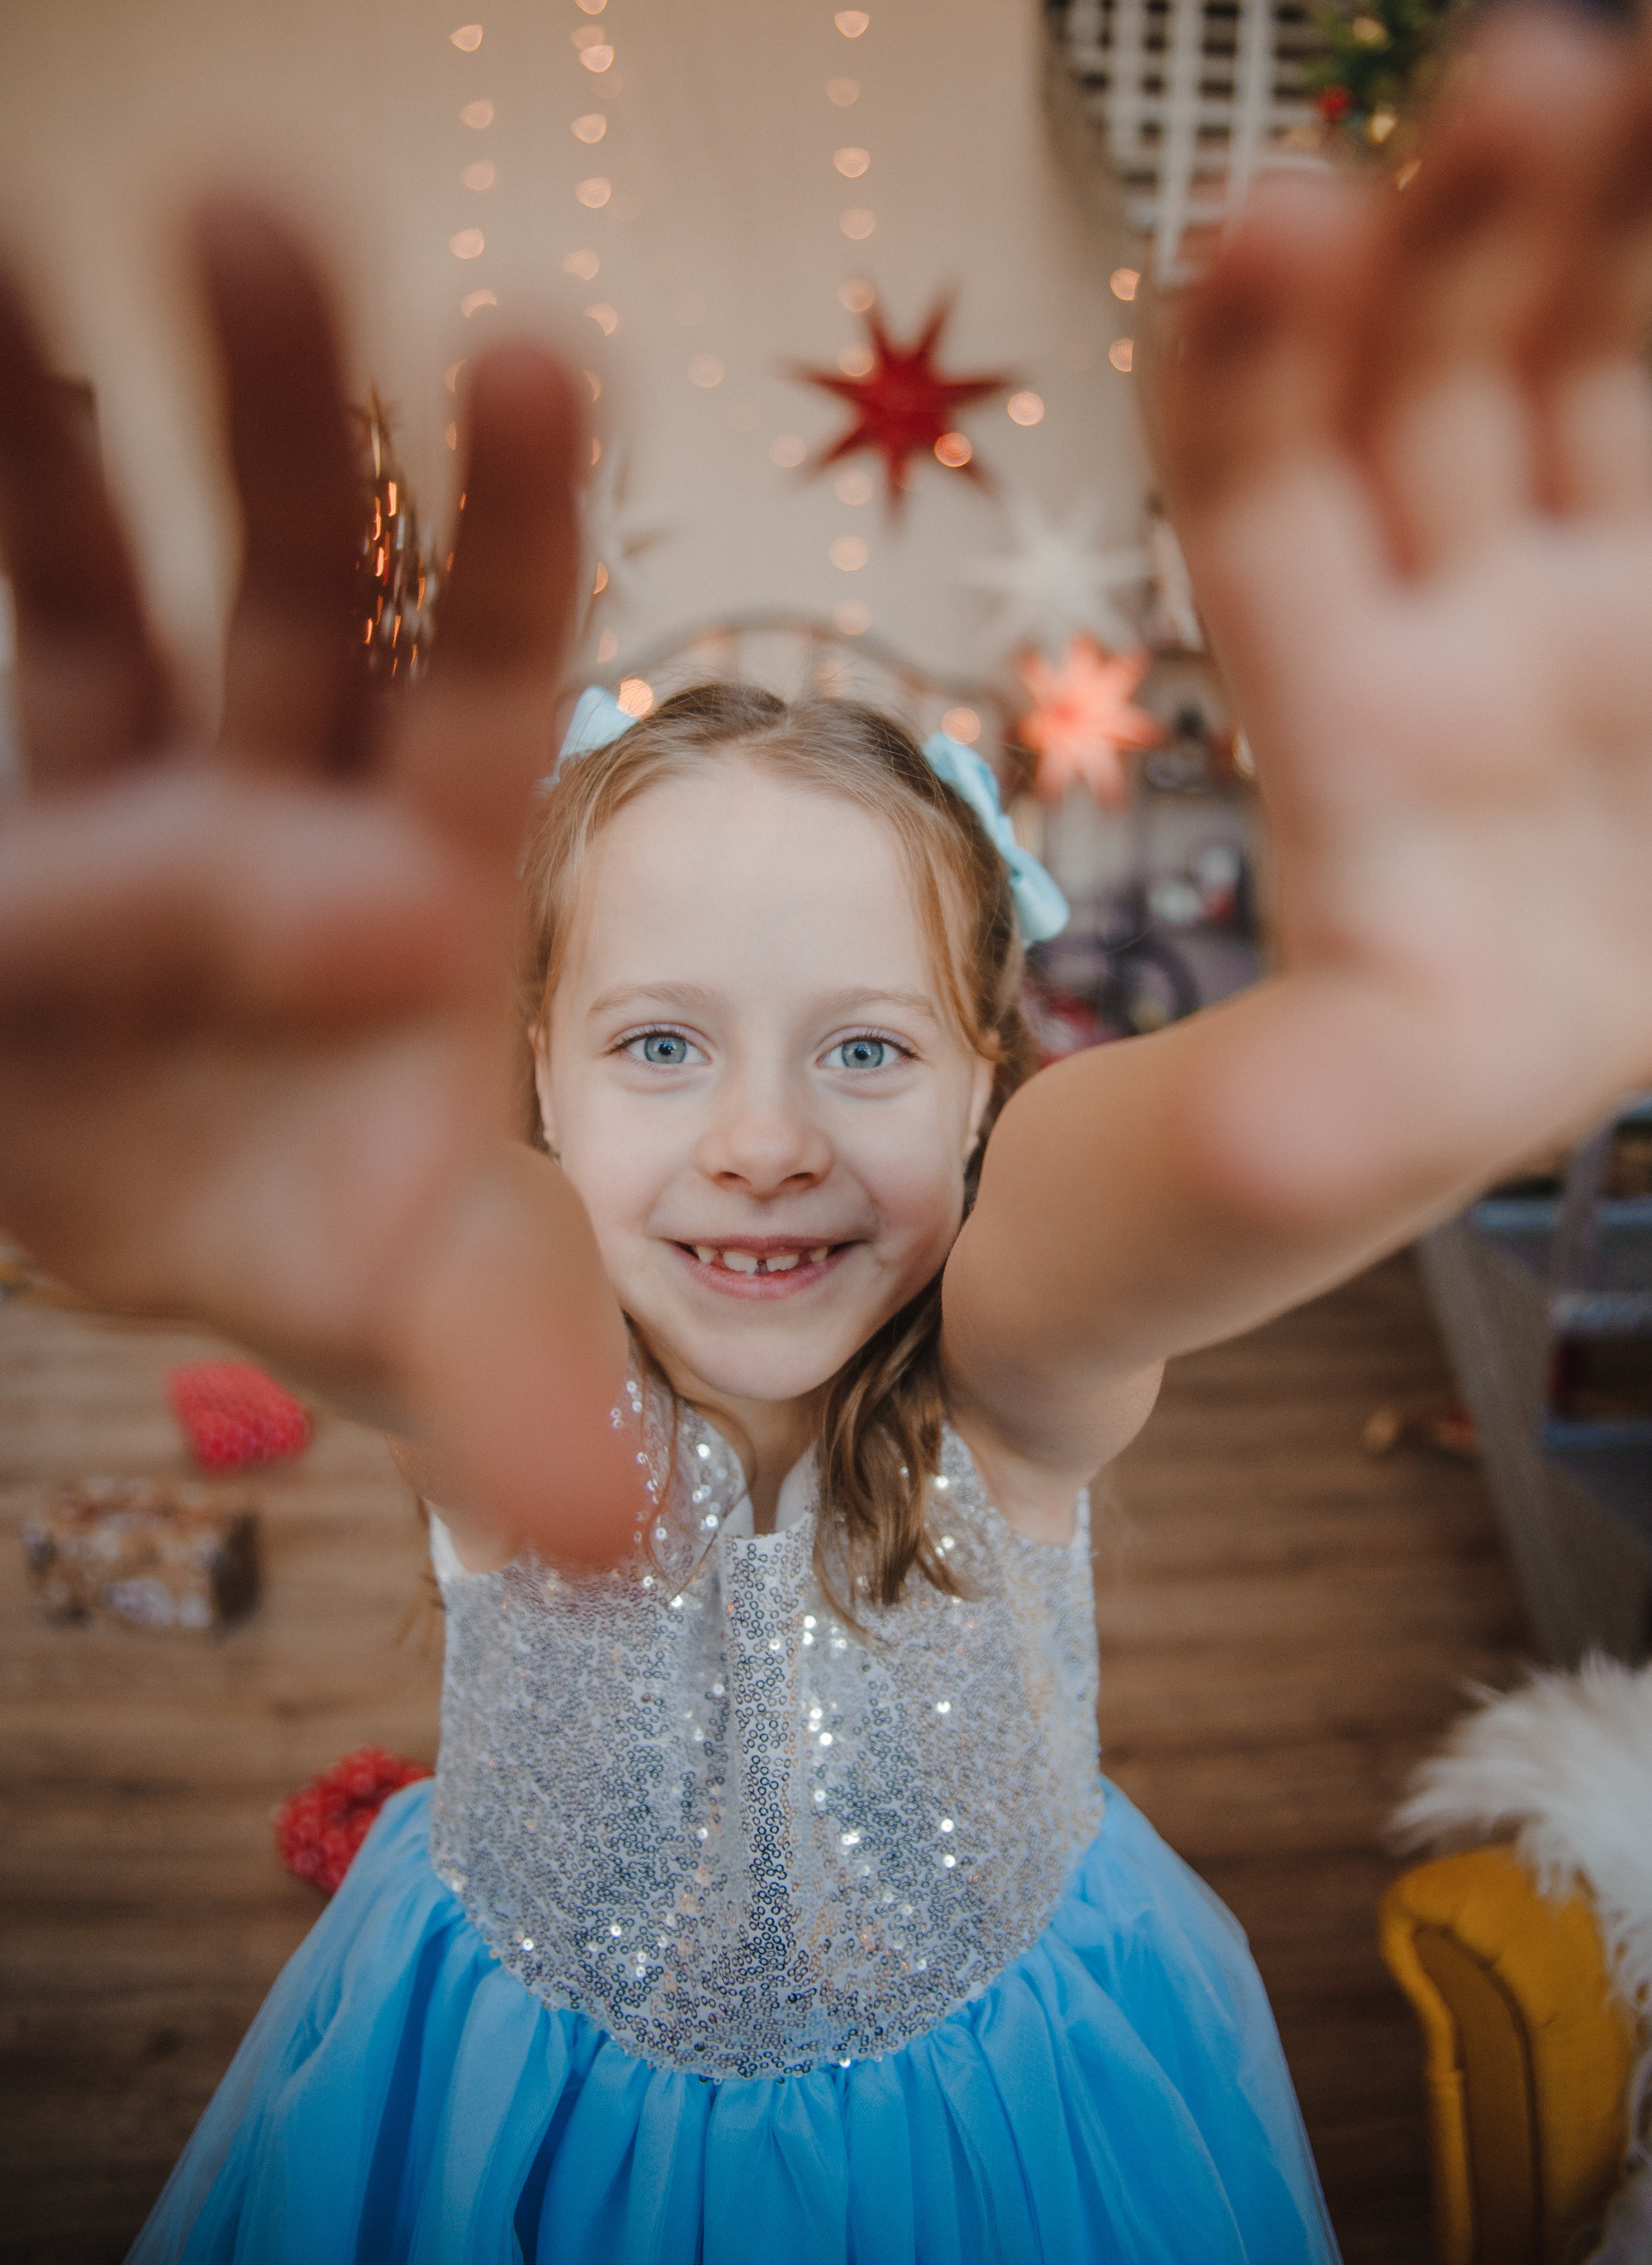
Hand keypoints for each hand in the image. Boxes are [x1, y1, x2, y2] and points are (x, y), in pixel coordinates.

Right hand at [0, 204, 636, 1555]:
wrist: (175, 1237)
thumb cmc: (330, 1249)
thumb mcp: (423, 1322)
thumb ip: (515, 1395)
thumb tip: (615, 1538)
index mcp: (427, 868)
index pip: (488, 672)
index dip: (513, 530)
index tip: (538, 356)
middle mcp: (295, 791)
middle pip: (307, 575)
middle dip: (295, 413)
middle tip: (273, 219)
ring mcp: (138, 786)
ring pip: (113, 575)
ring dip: (69, 421)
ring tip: (23, 235)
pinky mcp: (13, 824)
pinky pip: (4, 652)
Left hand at [1157, 8, 1651, 1205]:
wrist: (1472, 1068)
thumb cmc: (1347, 1094)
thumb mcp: (1309, 1137)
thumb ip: (1295, 1125)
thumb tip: (1264, 1168)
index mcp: (1333, 735)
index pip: (1259, 508)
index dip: (1255, 371)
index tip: (1267, 231)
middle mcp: (1439, 630)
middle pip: (1423, 391)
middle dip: (1460, 236)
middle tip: (1515, 70)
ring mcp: (1565, 602)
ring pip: (1572, 370)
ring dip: (1593, 222)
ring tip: (1603, 64)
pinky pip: (1651, 436)